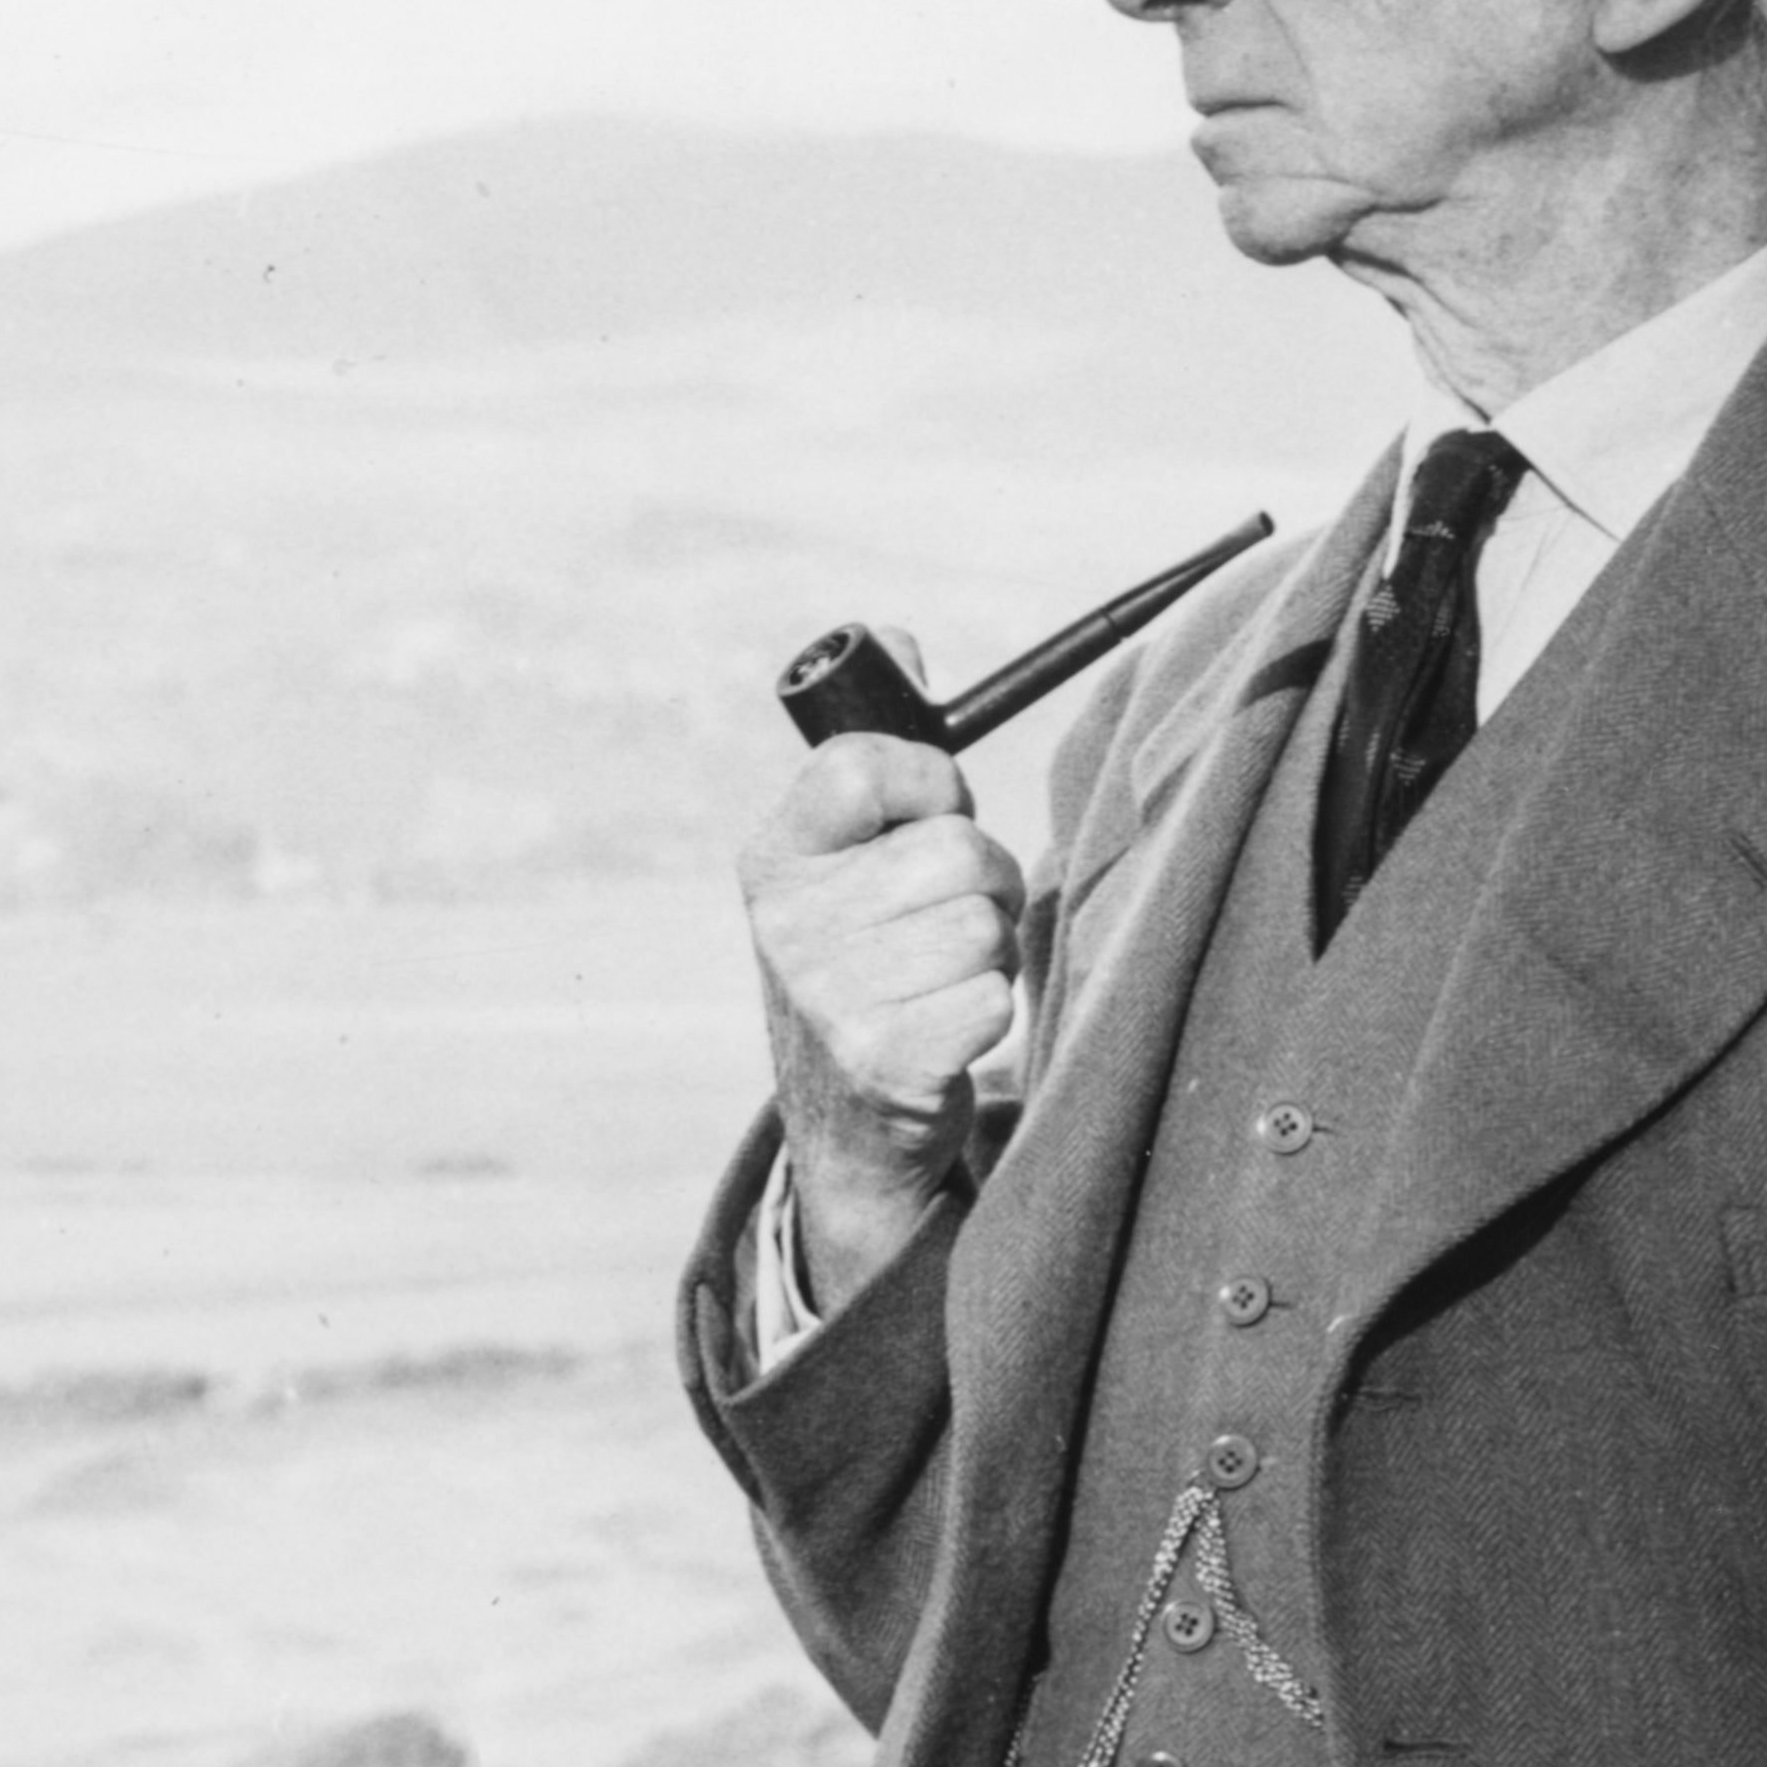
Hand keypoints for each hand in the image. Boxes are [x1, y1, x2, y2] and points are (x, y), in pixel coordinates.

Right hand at [738, 692, 1024, 1305]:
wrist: (847, 1130)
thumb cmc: (869, 968)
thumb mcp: (843, 862)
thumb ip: (875, 757)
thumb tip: (897, 636)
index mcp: (773, 860)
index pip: (865, 763)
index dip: (927, 786)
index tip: (926, 819)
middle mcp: (785, 924)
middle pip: (956, 850)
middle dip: (981, 885)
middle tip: (944, 926)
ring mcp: (828, 996)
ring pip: (983, 922)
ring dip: (989, 952)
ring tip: (942, 983)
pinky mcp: (882, 1060)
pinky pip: (993, 993)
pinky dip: (990, 1013)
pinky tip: (945, 1035)